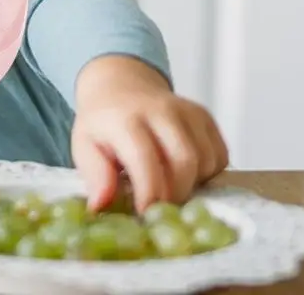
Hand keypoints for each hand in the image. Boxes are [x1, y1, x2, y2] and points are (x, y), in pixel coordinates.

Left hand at [72, 57, 228, 212]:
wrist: (120, 87)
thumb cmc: (102, 124)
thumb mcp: (84, 145)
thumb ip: (94, 175)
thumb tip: (101, 205)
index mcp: (125, 118)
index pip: (144, 158)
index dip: (148, 193)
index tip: (144, 215)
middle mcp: (160, 109)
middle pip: (184, 160)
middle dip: (176, 194)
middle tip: (160, 207)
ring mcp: (186, 110)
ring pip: (206, 160)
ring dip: (192, 184)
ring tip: (168, 185)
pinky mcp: (204, 116)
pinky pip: (219, 155)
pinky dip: (207, 173)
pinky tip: (183, 171)